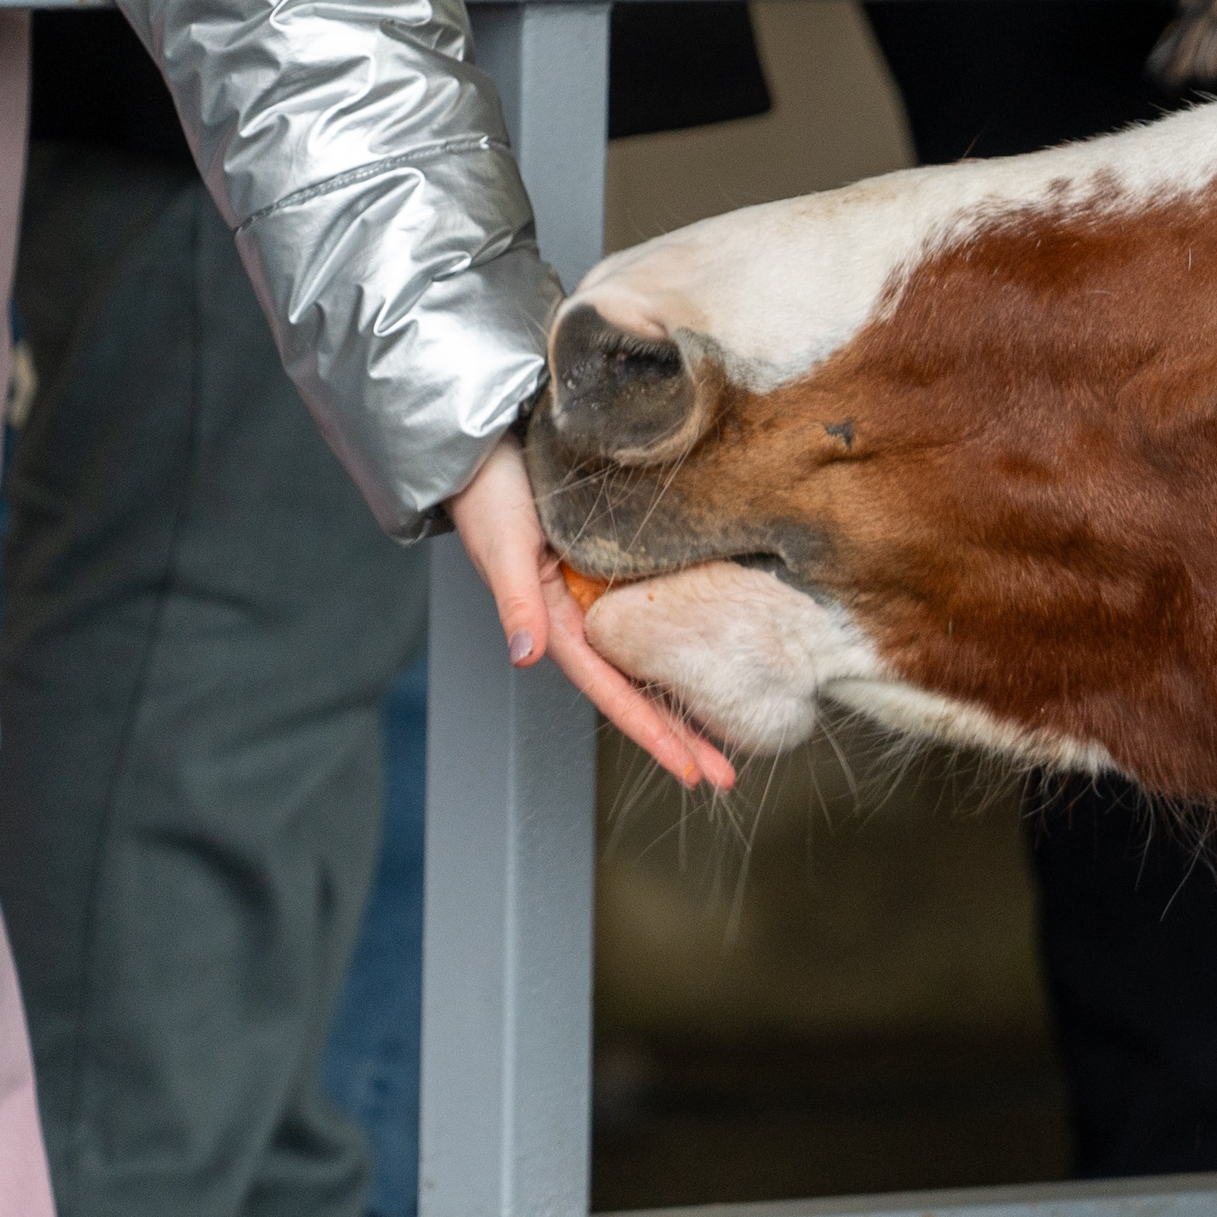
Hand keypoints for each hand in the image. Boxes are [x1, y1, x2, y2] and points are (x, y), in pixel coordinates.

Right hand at [446, 436, 737, 791]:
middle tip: (726, 778)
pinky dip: (684, 640)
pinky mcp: (615, 563)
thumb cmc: (486, 492)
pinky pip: (657, 612)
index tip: (692, 771)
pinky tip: (713, 656)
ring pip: (651, 659)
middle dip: (680, 735)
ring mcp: (601, 593)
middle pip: (638, 689)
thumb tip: (527, 657)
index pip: (613, 692)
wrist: (486, 438)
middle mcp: (582, 616)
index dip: (652, 733)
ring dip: (686, 697)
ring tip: (730, 735)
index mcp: (555, 622)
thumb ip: (514, 603)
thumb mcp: (501, 547)